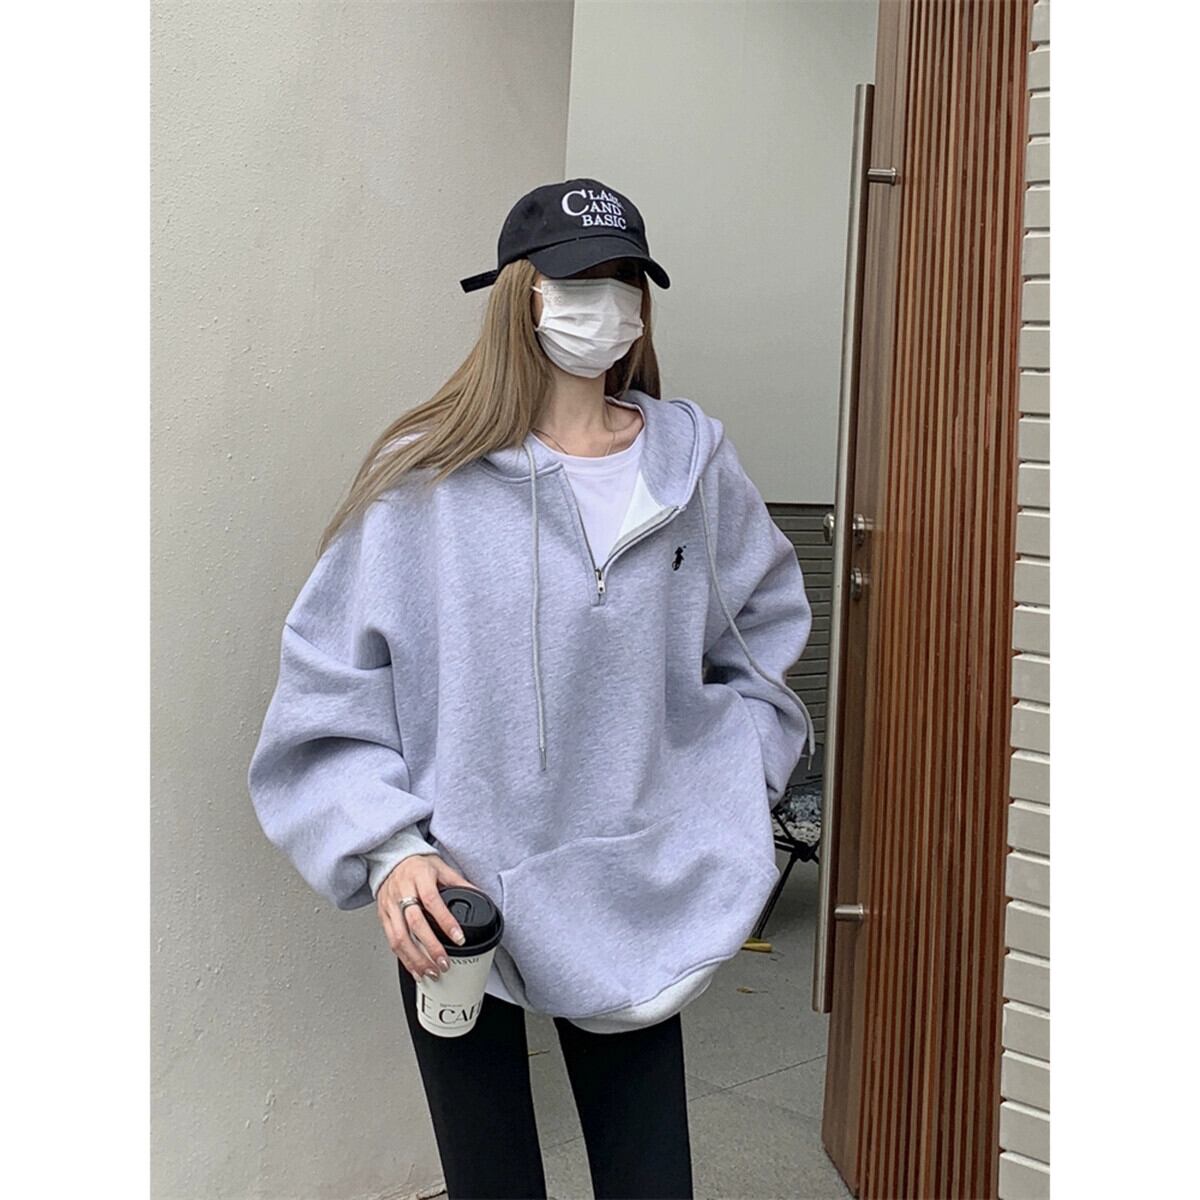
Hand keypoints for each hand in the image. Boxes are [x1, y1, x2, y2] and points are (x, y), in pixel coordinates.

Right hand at [377, 853, 476, 983]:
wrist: (391, 859)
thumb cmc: (417, 864)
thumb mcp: (441, 867)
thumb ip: (459, 883)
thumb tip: (480, 896)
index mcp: (419, 877)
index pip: (432, 901)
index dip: (446, 922)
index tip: (459, 938)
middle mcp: (402, 892)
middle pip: (415, 923)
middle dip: (430, 947)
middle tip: (444, 963)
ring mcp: (390, 905)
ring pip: (399, 937)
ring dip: (415, 959)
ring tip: (430, 972)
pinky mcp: (382, 916)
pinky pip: (391, 940)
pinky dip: (403, 958)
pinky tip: (414, 968)